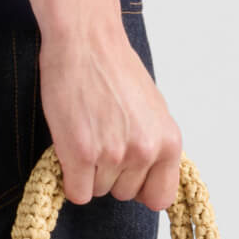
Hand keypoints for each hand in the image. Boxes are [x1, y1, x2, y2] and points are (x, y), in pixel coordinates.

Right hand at [37, 23, 181, 210]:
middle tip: (100, 139)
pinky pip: (77, 193)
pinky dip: (70, 178)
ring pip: (98, 191)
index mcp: (169, 142)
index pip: (161, 198)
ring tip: (85, 133)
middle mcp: (145, 151)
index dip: (141, 189)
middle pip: (124, 194)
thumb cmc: (114, 68)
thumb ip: (153, 144)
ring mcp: (113, 154)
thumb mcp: (152, 109)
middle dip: (110, 174)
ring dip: (88, 171)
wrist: (85, 41)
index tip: (128, 176)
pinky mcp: (80, 154)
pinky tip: (70, 150)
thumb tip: (148, 174)